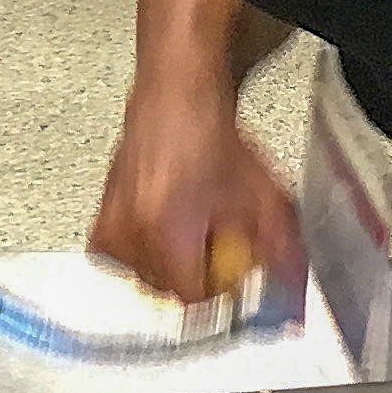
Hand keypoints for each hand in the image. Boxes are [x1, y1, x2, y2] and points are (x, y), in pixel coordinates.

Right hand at [88, 84, 305, 310]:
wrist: (178, 95)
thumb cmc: (211, 134)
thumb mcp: (261, 194)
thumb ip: (279, 245)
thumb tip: (289, 284)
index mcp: (166, 229)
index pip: (191, 297)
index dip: (219, 293)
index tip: (234, 282)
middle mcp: (130, 230)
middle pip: (168, 288)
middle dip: (197, 275)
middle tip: (219, 248)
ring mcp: (111, 221)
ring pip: (143, 274)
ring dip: (170, 264)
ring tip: (192, 231)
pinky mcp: (102, 212)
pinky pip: (118, 255)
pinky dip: (141, 250)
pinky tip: (163, 228)